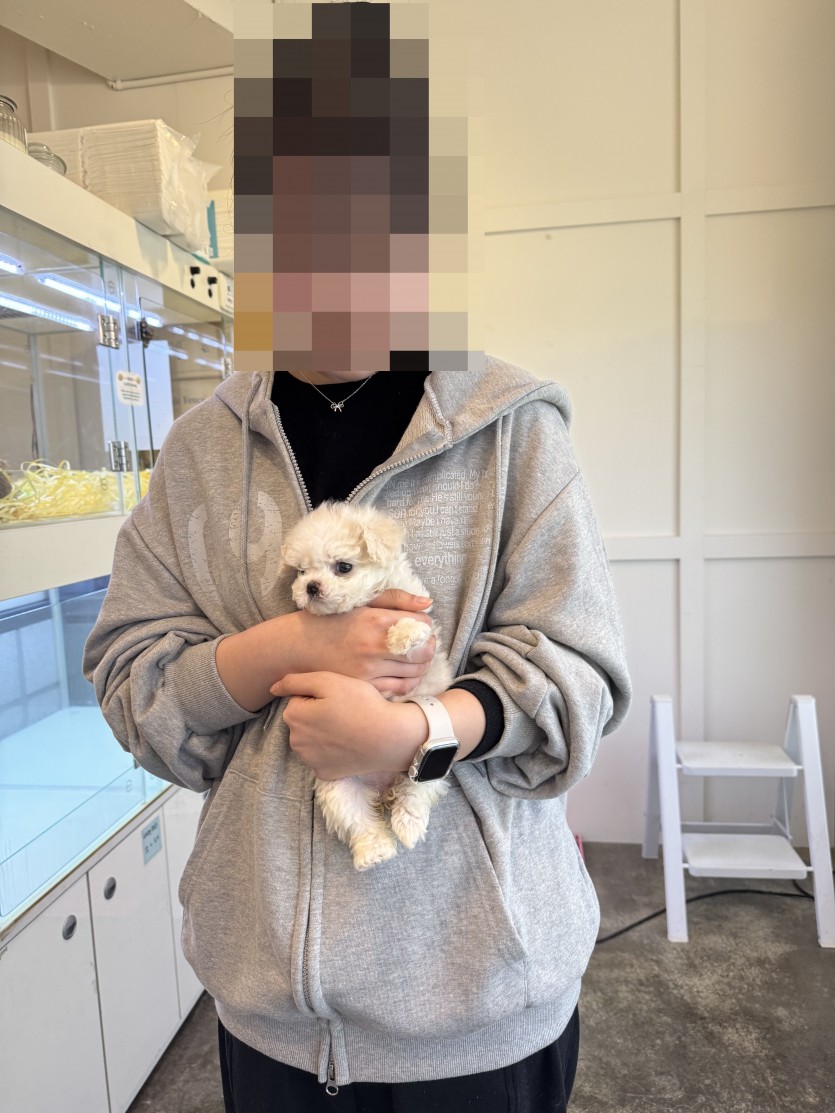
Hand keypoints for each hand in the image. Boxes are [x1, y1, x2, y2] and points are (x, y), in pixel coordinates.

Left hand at [270, 672, 425, 779]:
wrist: (389, 738)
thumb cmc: (361, 704)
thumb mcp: (329, 681)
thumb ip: (296, 681)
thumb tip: (272, 688)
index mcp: (293, 717)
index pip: (297, 700)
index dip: (317, 696)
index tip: (336, 698)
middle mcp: (295, 742)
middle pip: (302, 721)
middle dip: (316, 715)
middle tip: (343, 711)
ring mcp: (310, 761)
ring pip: (311, 740)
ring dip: (322, 733)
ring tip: (347, 727)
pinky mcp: (324, 774)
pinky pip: (322, 757)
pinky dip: (331, 751)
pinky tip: (347, 744)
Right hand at [290, 589, 436, 696]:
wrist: (299, 646)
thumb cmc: (332, 620)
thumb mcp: (362, 601)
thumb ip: (396, 599)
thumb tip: (427, 603)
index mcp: (377, 620)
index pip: (423, 624)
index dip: (425, 625)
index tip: (419, 626)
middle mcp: (375, 646)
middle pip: (424, 650)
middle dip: (428, 646)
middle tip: (421, 644)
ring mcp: (370, 669)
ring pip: (416, 671)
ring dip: (422, 664)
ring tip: (414, 658)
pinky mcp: (365, 686)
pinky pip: (401, 688)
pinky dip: (410, 681)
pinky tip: (405, 673)